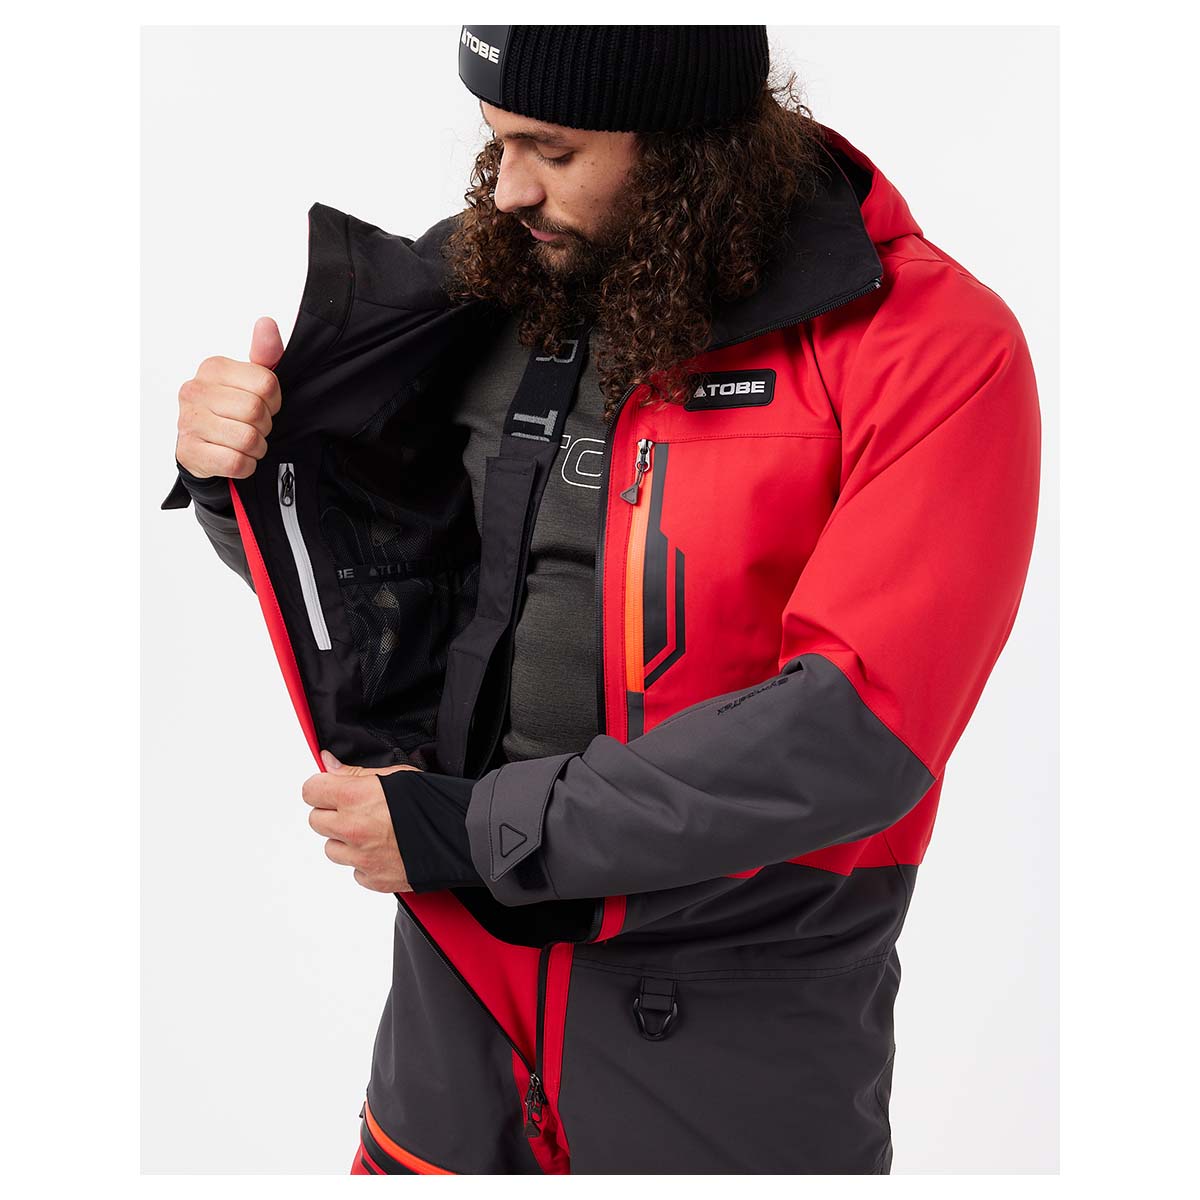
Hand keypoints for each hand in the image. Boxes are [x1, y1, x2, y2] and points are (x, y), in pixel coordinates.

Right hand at [175, 317, 283, 479]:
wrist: (204, 445)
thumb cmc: (232, 409)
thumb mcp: (252, 379)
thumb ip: (265, 354)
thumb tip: (266, 323)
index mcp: (213, 368)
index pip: (266, 384)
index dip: (274, 401)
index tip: (266, 405)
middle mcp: (195, 391)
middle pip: (255, 411)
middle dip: (265, 425)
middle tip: (256, 427)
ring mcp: (188, 421)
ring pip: (247, 439)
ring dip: (257, 447)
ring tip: (247, 443)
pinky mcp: (189, 452)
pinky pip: (236, 463)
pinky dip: (246, 465)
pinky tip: (238, 457)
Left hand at [302, 748, 421, 893]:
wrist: (462, 837)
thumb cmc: (435, 802)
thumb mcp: (396, 775)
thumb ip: (355, 773)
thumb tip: (328, 764)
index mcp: (355, 798)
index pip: (311, 791)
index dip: (322, 788)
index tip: (333, 790)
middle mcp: (353, 829)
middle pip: (316, 821)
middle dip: (332, 814)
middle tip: (358, 809)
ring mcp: (361, 859)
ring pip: (332, 849)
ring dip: (346, 841)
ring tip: (375, 831)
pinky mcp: (373, 880)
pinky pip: (355, 871)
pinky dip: (365, 862)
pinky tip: (387, 849)